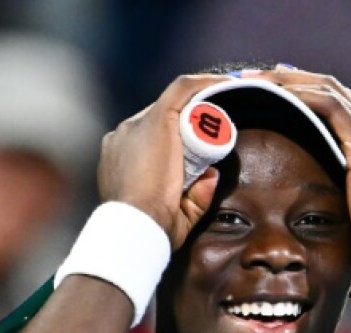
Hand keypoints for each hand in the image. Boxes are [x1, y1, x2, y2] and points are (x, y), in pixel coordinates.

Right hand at [97, 74, 230, 249]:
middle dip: (191, 121)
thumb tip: (212, 174)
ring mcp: (137, 125)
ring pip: (174, 103)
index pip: (152, 138)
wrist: (136, 226)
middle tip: (220, 131)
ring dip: (202, 102)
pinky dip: (205, 85)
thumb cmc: (151, 229)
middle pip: (162, 119)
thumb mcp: (177, 214)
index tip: (202, 148)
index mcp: (121, 157)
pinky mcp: (155, 119)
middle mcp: (125, 136)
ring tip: (229, 104)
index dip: (179, 139)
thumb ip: (194, 197)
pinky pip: (183, 90)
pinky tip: (227, 83)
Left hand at [252, 66, 350, 268]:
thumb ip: (326, 188)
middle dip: (288, 77)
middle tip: (253, 76)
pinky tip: (281, 95)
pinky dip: (306, 96)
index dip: (298, 88)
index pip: (330, 101)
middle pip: (328, 86)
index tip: (265, 86)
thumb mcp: (341, 204)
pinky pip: (333, 107)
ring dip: (291, 81)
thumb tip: (297, 193)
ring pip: (329, 90)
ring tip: (258, 79)